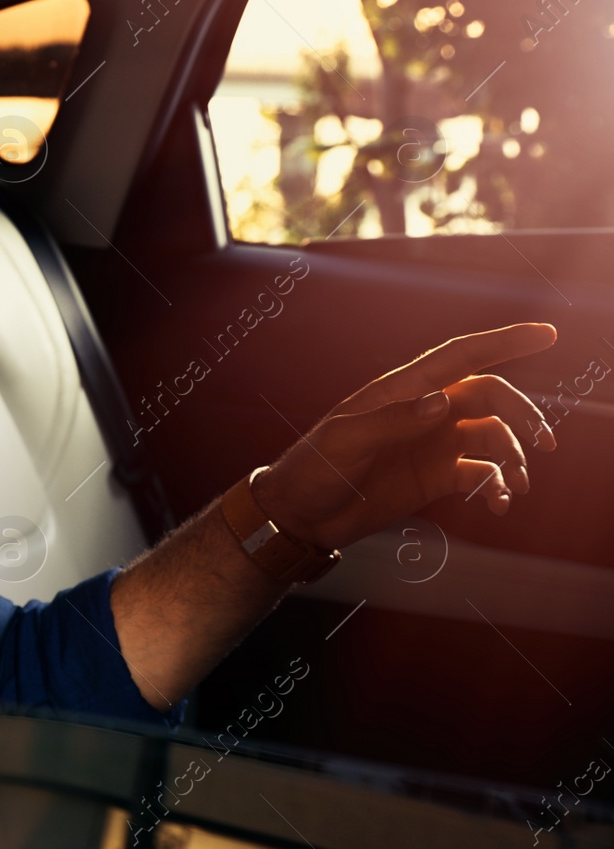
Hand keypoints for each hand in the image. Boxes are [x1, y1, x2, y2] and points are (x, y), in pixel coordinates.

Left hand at [251, 323, 557, 551]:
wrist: (301, 515)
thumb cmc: (313, 469)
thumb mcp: (344, 441)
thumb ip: (392, 421)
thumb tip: (442, 402)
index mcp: (403, 390)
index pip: (461, 356)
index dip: (504, 341)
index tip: (547, 333)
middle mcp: (426, 411)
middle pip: (491, 398)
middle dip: (523, 415)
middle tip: (545, 443)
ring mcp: (434, 443)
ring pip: (494, 438)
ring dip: (516, 458)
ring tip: (517, 486)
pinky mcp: (436, 477)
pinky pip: (482, 474)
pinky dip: (499, 486)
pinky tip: (500, 504)